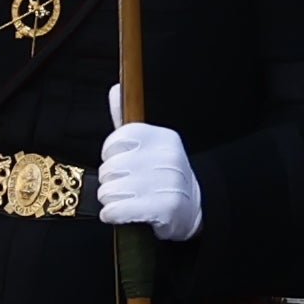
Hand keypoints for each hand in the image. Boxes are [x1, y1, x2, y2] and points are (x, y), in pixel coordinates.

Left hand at [96, 111, 201, 239]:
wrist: (194, 208)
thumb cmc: (162, 175)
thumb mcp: (151, 145)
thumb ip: (127, 120)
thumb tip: (115, 89)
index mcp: (163, 137)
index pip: (115, 141)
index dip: (110, 155)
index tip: (121, 162)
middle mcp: (166, 158)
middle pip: (109, 168)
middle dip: (109, 181)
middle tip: (124, 186)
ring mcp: (166, 184)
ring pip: (109, 190)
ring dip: (110, 200)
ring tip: (125, 200)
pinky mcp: (162, 209)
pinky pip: (115, 210)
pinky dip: (111, 214)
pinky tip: (120, 213)